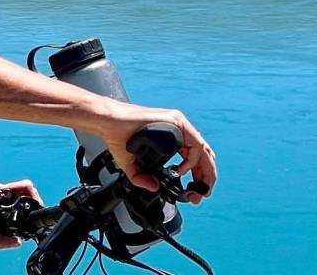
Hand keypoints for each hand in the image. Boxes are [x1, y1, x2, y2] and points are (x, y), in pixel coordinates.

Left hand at [0, 179, 40, 248]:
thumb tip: (15, 243)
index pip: (26, 187)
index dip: (36, 197)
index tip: (37, 208)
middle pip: (25, 191)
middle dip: (33, 202)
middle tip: (33, 216)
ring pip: (18, 195)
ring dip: (25, 205)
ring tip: (26, 219)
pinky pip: (10, 200)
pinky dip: (16, 208)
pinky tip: (13, 221)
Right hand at [97, 105, 217, 203]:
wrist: (109, 123)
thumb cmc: (119, 137)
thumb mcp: (131, 165)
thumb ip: (142, 178)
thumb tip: (153, 187)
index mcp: (173, 138)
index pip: (195, 158)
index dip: (200, 176)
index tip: (196, 191)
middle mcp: (179, 130)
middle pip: (203, 155)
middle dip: (206, 177)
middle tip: (202, 194)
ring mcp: (179, 125)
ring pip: (203, 150)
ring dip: (206, 171)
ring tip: (201, 187)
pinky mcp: (175, 121)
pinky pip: (193, 144)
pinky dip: (192, 160)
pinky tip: (182, 171)